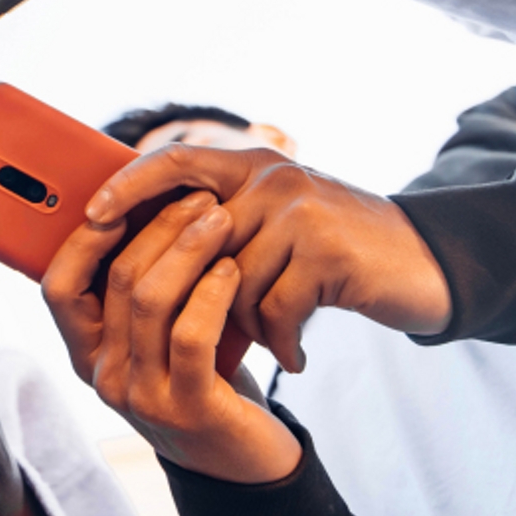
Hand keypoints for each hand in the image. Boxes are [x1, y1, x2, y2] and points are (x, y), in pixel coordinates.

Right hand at [44, 193, 301, 483]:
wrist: (243, 460)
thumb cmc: (201, 379)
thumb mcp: (156, 337)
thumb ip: (138, 291)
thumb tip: (138, 204)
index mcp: (85, 353)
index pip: (58, 286)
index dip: (83, 239)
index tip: (122, 198)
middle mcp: (102, 376)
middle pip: (115, 280)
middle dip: (158, 227)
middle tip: (199, 197)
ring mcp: (140, 397)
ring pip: (150, 300)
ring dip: (188, 249)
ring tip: (221, 220)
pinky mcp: (187, 410)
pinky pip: (190, 335)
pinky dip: (211, 291)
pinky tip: (231, 268)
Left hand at [80, 145, 450, 371]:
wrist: (423, 265)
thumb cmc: (331, 254)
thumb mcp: (274, 224)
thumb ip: (220, 225)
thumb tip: (137, 250)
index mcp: (251, 165)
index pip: (173, 160)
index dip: (128, 186)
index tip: (92, 217)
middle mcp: (272, 178)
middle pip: (196, 241)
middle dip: (194, 294)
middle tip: (201, 331)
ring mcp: (300, 211)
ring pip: (232, 282)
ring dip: (246, 323)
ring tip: (271, 339)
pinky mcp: (327, 251)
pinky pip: (273, 307)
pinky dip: (281, 340)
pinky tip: (294, 355)